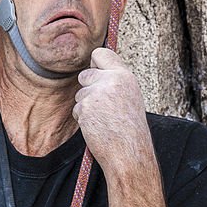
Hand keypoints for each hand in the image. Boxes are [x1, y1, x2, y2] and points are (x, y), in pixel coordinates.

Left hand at [73, 48, 154, 176]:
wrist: (129, 152)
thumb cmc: (130, 129)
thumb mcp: (130, 98)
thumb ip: (115, 83)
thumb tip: (96, 72)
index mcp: (125, 76)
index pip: (101, 53)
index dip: (95, 63)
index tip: (95, 70)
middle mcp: (111, 80)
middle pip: (85, 74)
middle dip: (88, 89)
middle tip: (101, 106)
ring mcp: (97, 93)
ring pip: (80, 94)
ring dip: (86, 107)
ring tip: (103, 120)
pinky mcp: (85, 107)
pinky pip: (76, 109)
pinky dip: (83, 119)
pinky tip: (98, 127)